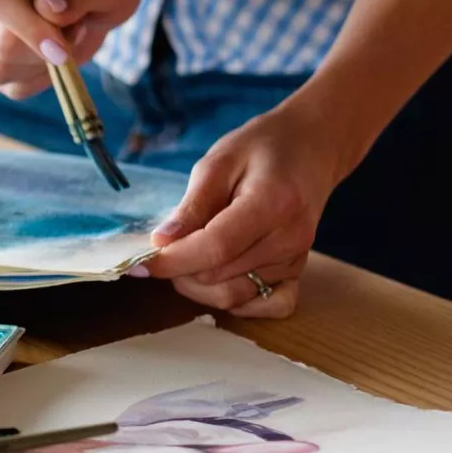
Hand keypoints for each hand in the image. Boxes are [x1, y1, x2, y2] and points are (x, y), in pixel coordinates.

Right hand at [0, 0, 139, 98]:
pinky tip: (55, 57)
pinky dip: (42, 80)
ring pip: (1, 69)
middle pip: (0, 44)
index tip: (62, 50)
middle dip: (46, 52)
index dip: (24, 26)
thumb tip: (48, 10)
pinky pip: (14, 87)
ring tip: (65, 40)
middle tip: (77, 30)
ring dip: (44, 66)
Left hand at [138, 100, 362, 317]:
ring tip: (188, 255)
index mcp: (272, 204)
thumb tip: (162, 243)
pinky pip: (268, 306)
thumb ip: (192, 204)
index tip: (139, 263)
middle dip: (180, 270)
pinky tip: (219, 277)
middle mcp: (289, 239)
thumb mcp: (219, 161)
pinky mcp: (298, 270)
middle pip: (220, 277)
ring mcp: (297, 259)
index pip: (215, 248)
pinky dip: (237, 302)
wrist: (312, 146)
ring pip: (236, 296)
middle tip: (165, 248)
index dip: (172, 261)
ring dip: (200, 286)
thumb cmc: (262, 147)